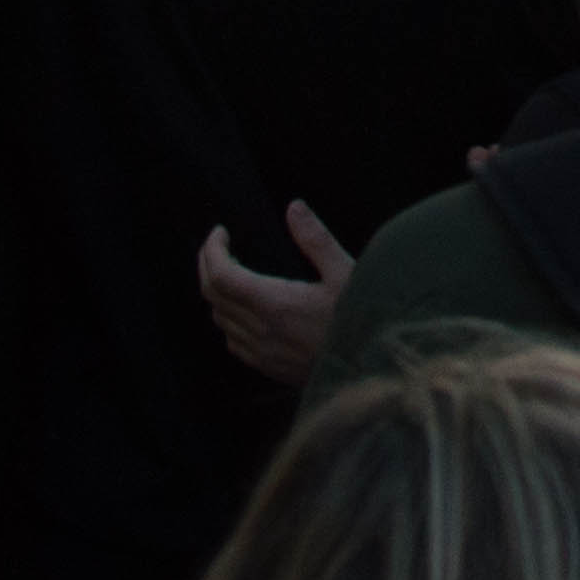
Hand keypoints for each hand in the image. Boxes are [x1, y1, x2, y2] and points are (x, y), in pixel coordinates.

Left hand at [195, 203, 353, 387]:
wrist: (371, 371)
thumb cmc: (363, 322)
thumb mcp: (345, 274)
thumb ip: (316, 240)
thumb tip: (294, 208)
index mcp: (275, 304)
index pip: (221, 276)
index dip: (212, 250)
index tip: (221, 232)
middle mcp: (261, 331)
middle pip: (213, 295)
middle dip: (208, 265)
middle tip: (219, 245)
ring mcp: (261, 353)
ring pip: (220, 319)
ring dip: (218, 293)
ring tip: (231, 271)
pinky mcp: (268, 368)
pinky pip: (233, 341)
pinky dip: (229, 319)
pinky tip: (245, 309)